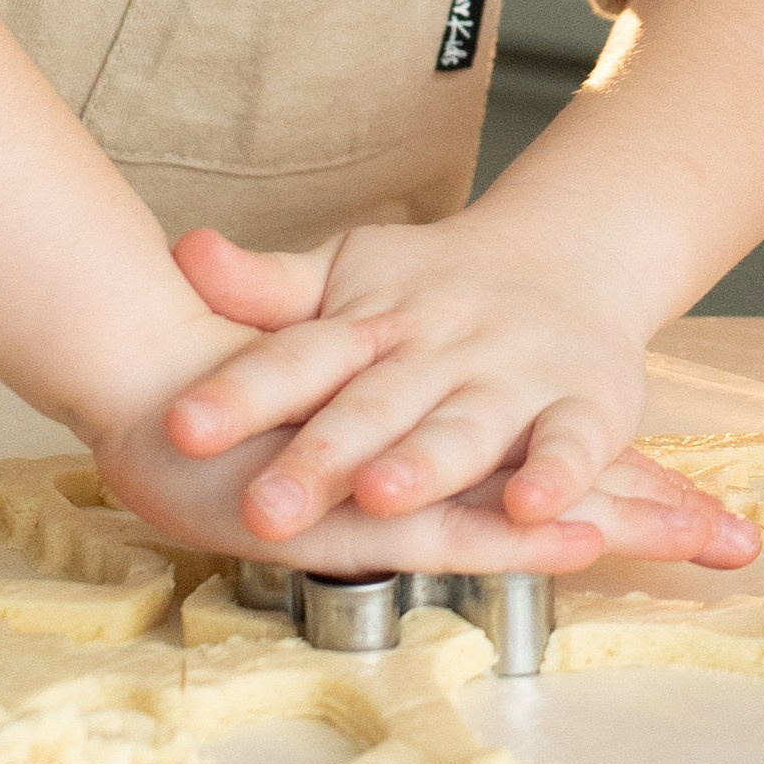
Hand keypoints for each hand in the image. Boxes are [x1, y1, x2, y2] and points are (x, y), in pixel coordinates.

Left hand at [163, 216, 759, 567]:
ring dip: (426, 462)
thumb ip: (268, 287)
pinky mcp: (583, 405)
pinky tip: (531, 510)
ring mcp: (513, 374)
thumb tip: (183, 252)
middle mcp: (439, 345)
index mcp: (373, 319)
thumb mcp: (346, 277)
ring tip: (379, 495)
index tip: (180, 425)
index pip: (299, 355)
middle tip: (260, 504)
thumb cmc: (432, 286)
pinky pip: (570, 445)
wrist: (568, 255)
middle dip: (321, 454)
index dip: (241, 391)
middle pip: (374, 404)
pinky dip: (555, 477)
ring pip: (465, 426)